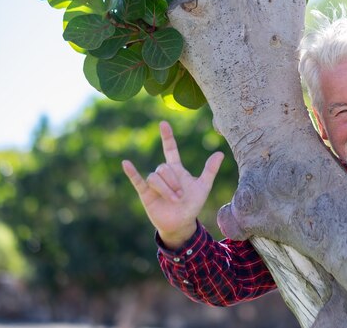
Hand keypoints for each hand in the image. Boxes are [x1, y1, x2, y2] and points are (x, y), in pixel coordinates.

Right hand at [122, 121, 223, 249]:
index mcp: (177, 169)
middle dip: (173, 182)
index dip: (167, 137)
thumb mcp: (203, 187)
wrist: (182, 223)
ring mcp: (154, 184)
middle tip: (181, 196)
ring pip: (155, 177)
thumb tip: (220, 153)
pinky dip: (131, 172)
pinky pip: (137, 180)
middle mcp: (164, 174)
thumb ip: (210, 170)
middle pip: (164, 168)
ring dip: (166, 188)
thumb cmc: (192, 204)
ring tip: (174, 200)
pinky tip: (126, 163)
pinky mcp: (145, 193)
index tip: (163, 123)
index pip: (170, 149)